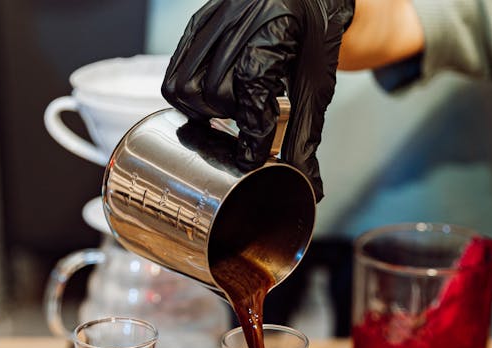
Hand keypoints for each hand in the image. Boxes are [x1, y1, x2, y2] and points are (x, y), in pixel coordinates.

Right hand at [162, 0, 355, 198]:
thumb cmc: (314, 36)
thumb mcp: (316, 85)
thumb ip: (306, 135)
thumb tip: (308, 183)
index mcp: (274, 29)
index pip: (251, 88)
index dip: (252, 129)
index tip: (254, 154)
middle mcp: (238, 19)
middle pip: (213, 90)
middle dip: (229, 118)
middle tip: (246, 122)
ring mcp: (211, 20)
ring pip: (184, 84)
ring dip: (202, 109)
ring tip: (226, 111)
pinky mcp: (195, 23)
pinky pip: (175, 70)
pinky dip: (187, 95)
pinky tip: (209, 99)